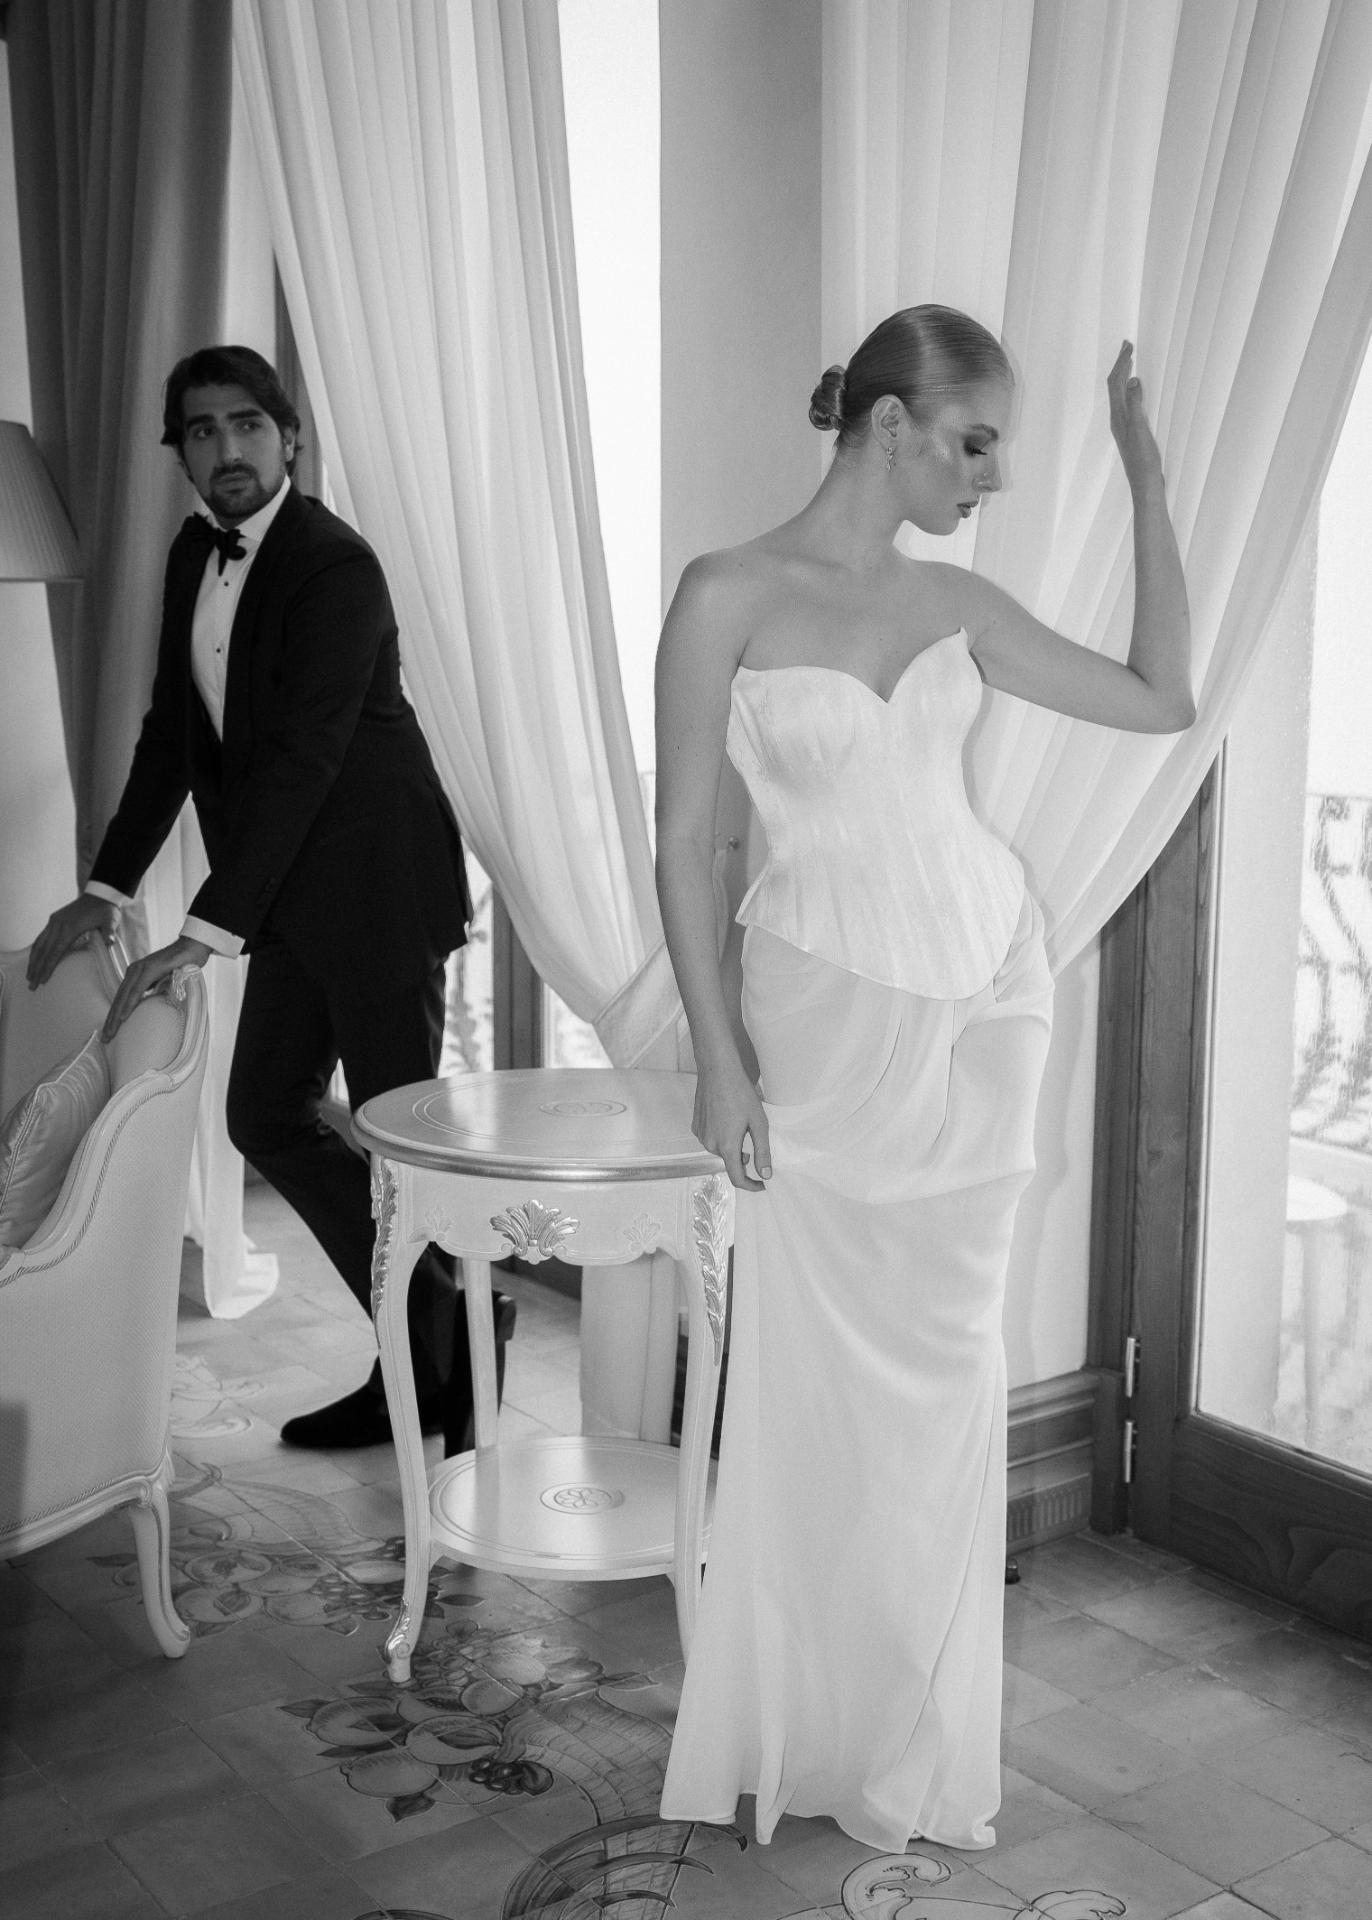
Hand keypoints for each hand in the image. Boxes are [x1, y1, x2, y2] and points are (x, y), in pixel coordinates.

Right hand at [27, 895, 118, 989]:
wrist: (100, 893)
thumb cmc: (106, 910)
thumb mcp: (111, 921)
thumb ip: (109, 932)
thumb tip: (110, 942)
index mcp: (71, 928)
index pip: (56, 952)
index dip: (48, 967)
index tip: (42, 980)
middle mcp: (59, 925)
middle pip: (44, 951)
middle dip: (36, 968)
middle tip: (32, 985)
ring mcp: (55, 921)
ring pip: (39, 943)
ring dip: (33, 960)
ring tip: (29, 975)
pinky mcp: (55, 918)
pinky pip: (42, 936)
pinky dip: (37, 948)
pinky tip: (34, 958)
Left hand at [101, 935, 210, 1040]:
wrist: (193, 947)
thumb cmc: (182, 965)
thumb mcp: (165, 982)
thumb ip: (156, 991)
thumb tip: (152, 1007)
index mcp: (135, 975)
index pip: (121, 999)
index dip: (113, 1016)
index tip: (109, 1033)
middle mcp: (134, 971)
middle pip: (119, 999)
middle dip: (111, 1021)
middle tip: (105, 1040)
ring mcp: (141, 968)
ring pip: (124, 996)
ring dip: (116, 1016)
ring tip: (111, 1033)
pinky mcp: (151, 968)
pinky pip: (137, 989)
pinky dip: (129, 1003)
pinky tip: (123, 1017)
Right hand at [692, 1057, 771, 1192]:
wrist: (717, 1070)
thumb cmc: (740, 1093)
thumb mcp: (759, 1123)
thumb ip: (763, 1151)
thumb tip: (766, 1174)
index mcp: (727, 1146)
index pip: (737, 1178)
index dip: (751, 1185)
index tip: (762, 1184)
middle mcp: (710, 1145)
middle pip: (730, 1161)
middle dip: (743, 1155)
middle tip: (753, 1135)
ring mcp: (700, 1135)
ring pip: (720, 1149)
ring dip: (732, 1144)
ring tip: (740, 1122)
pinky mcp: (696, 1126)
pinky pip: (711, 1138)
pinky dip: (721, 1134)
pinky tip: (727, 1117)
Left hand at [1107, 340, 1163, 491]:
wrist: (1145, 485)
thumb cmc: (1144, 461)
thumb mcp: (1141, 430)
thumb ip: (1136, 406)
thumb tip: (1133, 380)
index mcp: (1118, 417)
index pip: (1115, 384)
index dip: (1121, 363)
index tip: (1129, 346)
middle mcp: (1117, 420)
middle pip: (1115, 386)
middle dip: (1120, 364)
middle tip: (1128, 345)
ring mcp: (1124, 426)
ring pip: (1120, 394)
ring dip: (1124, 375)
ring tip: (1130, 360)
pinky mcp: (1132, 431)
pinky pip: (1127, 402)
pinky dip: (1130, 388)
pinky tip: (1137, 388)